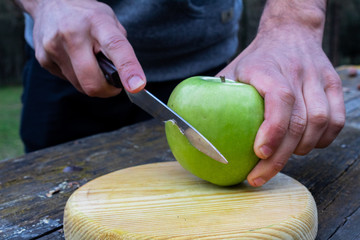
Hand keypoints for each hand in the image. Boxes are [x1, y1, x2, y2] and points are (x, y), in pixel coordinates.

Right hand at [29, 0, 145, 96]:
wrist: (50, 3)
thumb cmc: (86, 15)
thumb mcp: (110, 22)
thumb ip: (120, 48)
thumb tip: (129, 78)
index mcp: (97, 23)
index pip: (116, 48)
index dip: (128, 69)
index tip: (136, 86)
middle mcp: (73, 34)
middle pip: (92, 82)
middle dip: (107, 90)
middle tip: (113, 85)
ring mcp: (54, 48)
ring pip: (80, 86)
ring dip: (91, 83)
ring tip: (90, 64)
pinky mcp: (43, 59)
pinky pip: (68, 81)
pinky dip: (77, 77)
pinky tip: (75, 61)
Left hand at [217, 1, 344, 186]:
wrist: (290, 33)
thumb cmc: (257, 58)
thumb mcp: (232, 69)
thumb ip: (217, 95)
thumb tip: (191, 126)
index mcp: (268, 69)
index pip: (280, 99)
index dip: (273, 129)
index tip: (260, 154)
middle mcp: (297, 73)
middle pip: (299, 121)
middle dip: (279, 158)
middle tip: (258, 177)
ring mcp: (318, 79)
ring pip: (321, 123)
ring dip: (300, 149)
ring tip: (278, 160)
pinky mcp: (333, 85)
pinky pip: (336, 120)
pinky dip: (321, 140)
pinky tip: (303, 146)